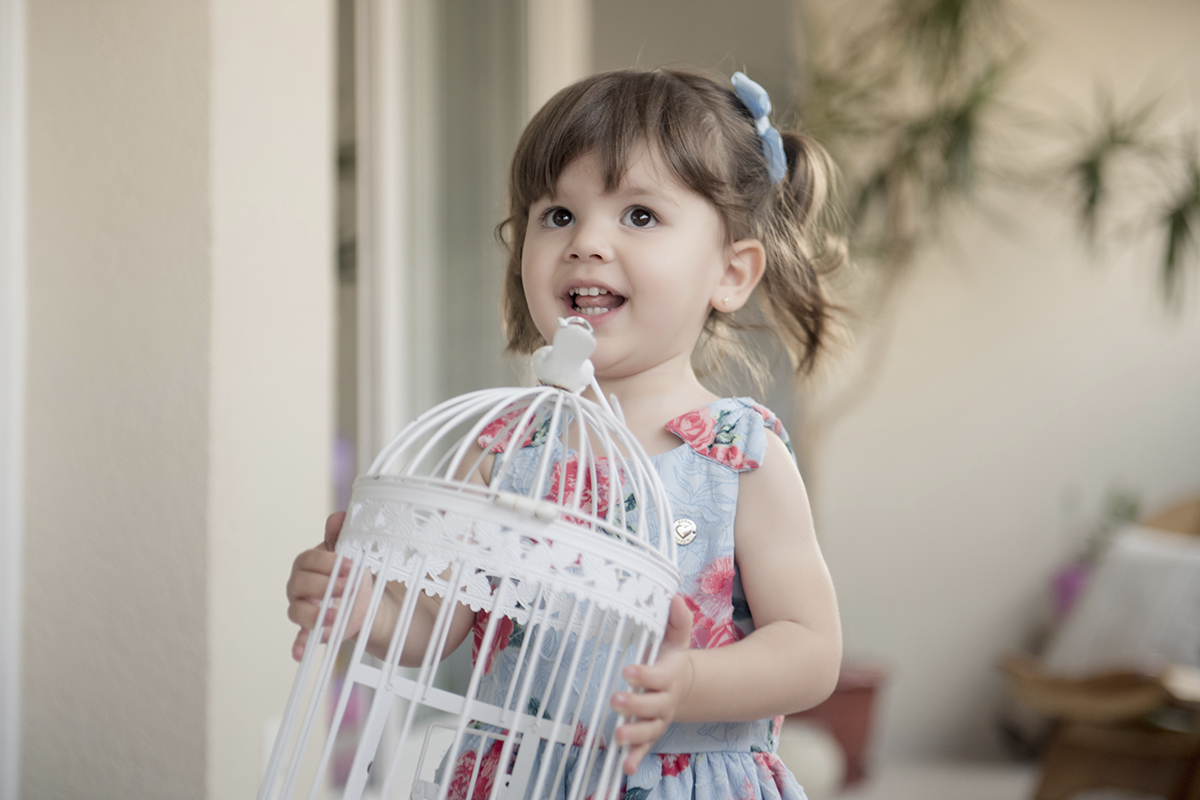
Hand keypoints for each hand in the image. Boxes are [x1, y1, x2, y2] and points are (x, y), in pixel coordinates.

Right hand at [286, 511, 375, 660]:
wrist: (365, 599)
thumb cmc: (352, 571)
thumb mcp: (352, 551)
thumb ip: (342, 534)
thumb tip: (339, 516)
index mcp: (307, 563)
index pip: (308, 560)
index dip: (328, 562)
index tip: (352, 564)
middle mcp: (298, 586)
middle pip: (300, 583)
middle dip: (326, 585)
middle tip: (352, 586)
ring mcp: (301, 608)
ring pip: (297, 611)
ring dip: (317, 613)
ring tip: (340, 613)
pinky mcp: (310, 630)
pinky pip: (299, 639)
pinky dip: (299, 646)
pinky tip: (299, 653)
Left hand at [610, 594, 694, 774]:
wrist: (684, 686)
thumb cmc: (672, 660)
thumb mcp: (677, 639)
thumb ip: (677, 620)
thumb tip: (674, 597)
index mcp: (669, 676)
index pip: (657, 676)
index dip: (644, 674)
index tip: (629, 670)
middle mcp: (665, 700)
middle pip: (653, 706)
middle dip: (635, 704)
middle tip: (616, 700)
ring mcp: (658, 719)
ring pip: (649, 729)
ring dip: (634, 734)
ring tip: (617, 736)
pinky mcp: (650, 732)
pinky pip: (645, 747)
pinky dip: (636, 757)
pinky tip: (625, 767)